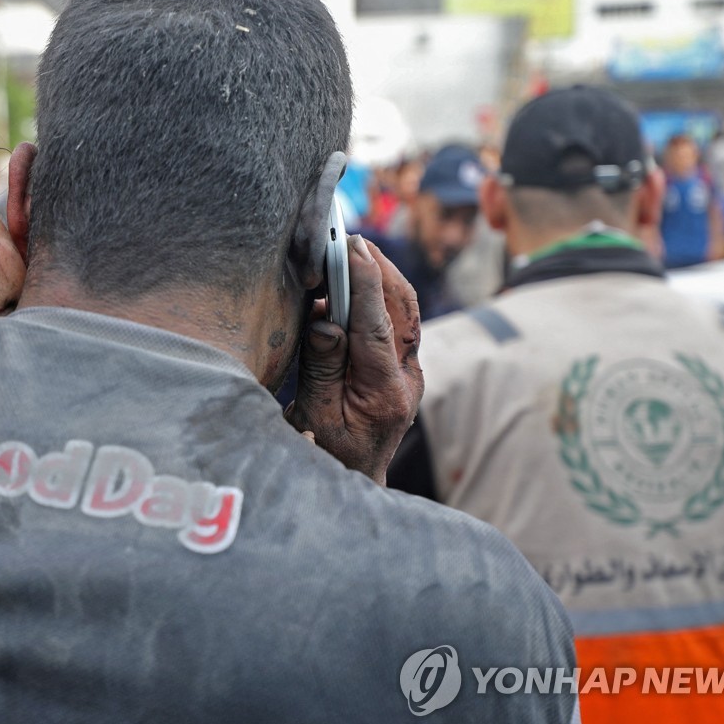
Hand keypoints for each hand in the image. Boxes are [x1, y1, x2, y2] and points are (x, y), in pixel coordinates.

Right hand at [285, 236, 422, 482]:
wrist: (354, 485)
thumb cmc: (327, 455)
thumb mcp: (314, 416)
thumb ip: (321, 367)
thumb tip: (324, 318)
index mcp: (385, 393)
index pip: (376, 325)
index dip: (365, 282)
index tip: (352, 247)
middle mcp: (407, 380)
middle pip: (402, 310)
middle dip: (380, 269)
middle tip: (352, 238)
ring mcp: (409, 374)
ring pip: (404, 313)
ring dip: (383, 278)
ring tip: (355, 250)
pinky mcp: (402, 370)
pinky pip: (396, 324)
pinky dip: (380, 297)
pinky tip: (356, 281)